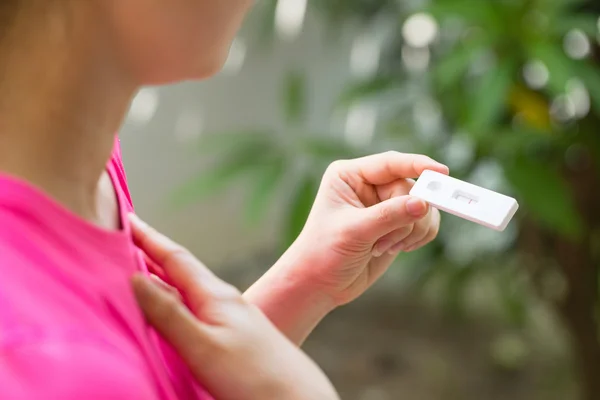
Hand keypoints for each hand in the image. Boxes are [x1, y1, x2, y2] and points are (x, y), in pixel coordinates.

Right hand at [128, 215, 339, 399]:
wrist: (298, 399)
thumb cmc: (254, 377)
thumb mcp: (203, 346)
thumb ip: (169, 313)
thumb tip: (137, 278)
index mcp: (216, 295)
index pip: (175, 257)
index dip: (148, 238)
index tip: (127, 218)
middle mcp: (225, 300)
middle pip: (182, 270)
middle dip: (153, 253)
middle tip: (127, 238)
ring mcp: (233, 317)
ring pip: (190, 289)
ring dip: (164, 277)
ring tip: (142, 269)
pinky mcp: (237, 336)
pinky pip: (199, 307)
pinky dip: (178, 300)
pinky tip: (175, 309)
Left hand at [286, 151, 448, 305]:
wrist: (320, 284)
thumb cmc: (324, 252)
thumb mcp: (355, 231)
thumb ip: (389, 216)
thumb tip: (424, 204)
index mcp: (350, 175)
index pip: (390, 164)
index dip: (418, 165)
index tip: (441, 172)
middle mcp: (369, 185)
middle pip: (410, 188)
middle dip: (405, 217)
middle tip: (389, 241)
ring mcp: (384, 204)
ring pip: (423, 206)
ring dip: (412, 230)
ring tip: (384, 247)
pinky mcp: (397, 224)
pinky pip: (425, 222)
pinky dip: (418, 237)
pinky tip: (395, 249)